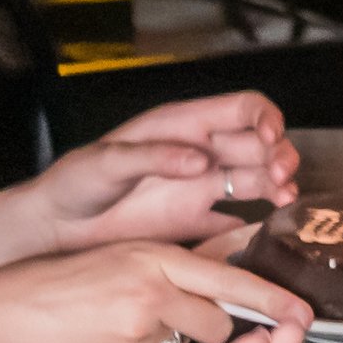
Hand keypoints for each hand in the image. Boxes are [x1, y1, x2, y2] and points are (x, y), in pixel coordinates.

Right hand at [0, 243, 308, 342]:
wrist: (0, 313)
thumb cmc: (55, 290)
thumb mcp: (115, 264)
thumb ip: (162, 275)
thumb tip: (203, 296)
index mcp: (154, 253)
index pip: (228, 275)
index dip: (271, 297)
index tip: (305, 312)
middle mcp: (154, 279)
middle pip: (224, 311)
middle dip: (237, 329)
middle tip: (261, 334)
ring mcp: (139, 317)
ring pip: (194, 338)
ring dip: (185, 342)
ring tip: (142, 331)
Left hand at [31, 94, 300, 246]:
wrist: (56, 229)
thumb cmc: (75, 182)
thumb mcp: (107, 161)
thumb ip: (154, 156)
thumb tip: (200, 160)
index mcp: (182, 125)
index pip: (241, 109)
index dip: (265, 119)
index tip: (271, 140)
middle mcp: (199, 154)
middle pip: (258, 145)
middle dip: (279, 155)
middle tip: (282, 177)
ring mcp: (198, 189)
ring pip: (254, 180)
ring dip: (276, 186)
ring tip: (285, 201)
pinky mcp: (192, 224)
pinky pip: (233, 223)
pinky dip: (254, 226)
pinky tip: (265, 234)